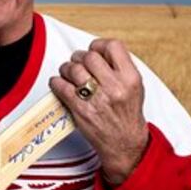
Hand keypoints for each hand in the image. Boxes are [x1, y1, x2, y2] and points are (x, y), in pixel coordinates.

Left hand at [49, 38, 148, 185]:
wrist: (124, 144)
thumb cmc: (127, 115)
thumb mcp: (134, 87)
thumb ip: (119, 67)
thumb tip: (97, 50)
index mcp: (130, 78)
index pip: (113, 46)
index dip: (99, 45)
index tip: (94, 50)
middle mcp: (115, 87)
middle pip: (89, 57)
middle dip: (80, 57)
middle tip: (78, 63)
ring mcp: (97, 99)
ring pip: (73, 69)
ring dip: (66, 69)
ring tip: (68, 73)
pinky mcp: (81, 110)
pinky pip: (61, 86)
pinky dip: (56, 82)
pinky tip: (59, 84)